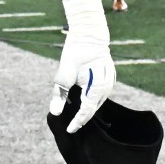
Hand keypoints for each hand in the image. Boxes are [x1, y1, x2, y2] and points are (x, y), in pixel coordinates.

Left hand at [49, 0, 115, 132]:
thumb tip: (54, 112)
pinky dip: (91, 99)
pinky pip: (100, 93)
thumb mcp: (64, 73)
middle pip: (93, 108)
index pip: (86, 111)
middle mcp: (107, 87)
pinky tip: (82, 102)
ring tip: (75, 117)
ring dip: (87, 108)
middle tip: (70, 126)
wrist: (89, 32)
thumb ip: (59, 94)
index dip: (77, 122)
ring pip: (97, 101)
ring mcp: (110, 82)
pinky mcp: (108, 77)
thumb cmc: (76, 51)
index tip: (69, 130)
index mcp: (97, 87)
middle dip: (82, 117)